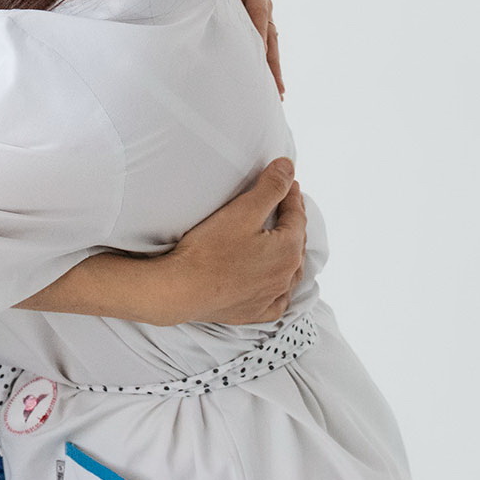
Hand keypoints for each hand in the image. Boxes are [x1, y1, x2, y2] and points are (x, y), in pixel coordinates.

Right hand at [157, 158, 305, 324]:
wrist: (183, 289)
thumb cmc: (210, 249)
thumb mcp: (242, 211)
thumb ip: (270, 187)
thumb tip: (289, 167)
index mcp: (288, 250)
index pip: (297, 216)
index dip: (293, 196)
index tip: (290, 183)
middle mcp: (287, 275)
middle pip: (296, 242)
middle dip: (292, 222)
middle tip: (287, 206)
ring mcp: (272, 296)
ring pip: (290, 271)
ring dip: (289, 254)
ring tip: (282, 240)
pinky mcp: (256, 312)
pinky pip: (278, 299)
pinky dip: (279, 287)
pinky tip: (274, 283)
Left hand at [208, 0, 282, 94]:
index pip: (257, 9)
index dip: (259, 32)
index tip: (260, 56)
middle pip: (269, 32)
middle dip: (272, 60)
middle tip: (278, 90)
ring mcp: (251, 6)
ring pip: (265, 39)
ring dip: (269, 64)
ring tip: (276, 94)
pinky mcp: (243, 13)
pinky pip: (254, 37)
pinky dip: (258, 57)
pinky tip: (258, 79)